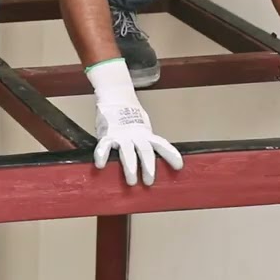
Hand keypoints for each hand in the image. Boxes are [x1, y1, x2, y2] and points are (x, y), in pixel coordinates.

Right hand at [86, 58, 182, 185]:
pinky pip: (103, 146)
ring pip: (127, 152)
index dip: (170, 155)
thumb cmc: (129, 118)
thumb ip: (146, 142)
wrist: (116, 98)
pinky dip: (101, 155)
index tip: (179, 166)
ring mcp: (121, 136)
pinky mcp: (107, 135)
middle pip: (145, 151)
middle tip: (149, 182)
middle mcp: (136, 136)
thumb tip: (155, 162)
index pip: (161, 144)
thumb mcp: (142, 129)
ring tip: (131, 181)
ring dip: (130, 166)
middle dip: (148, 167)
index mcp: (146, 135)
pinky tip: (100, 165)